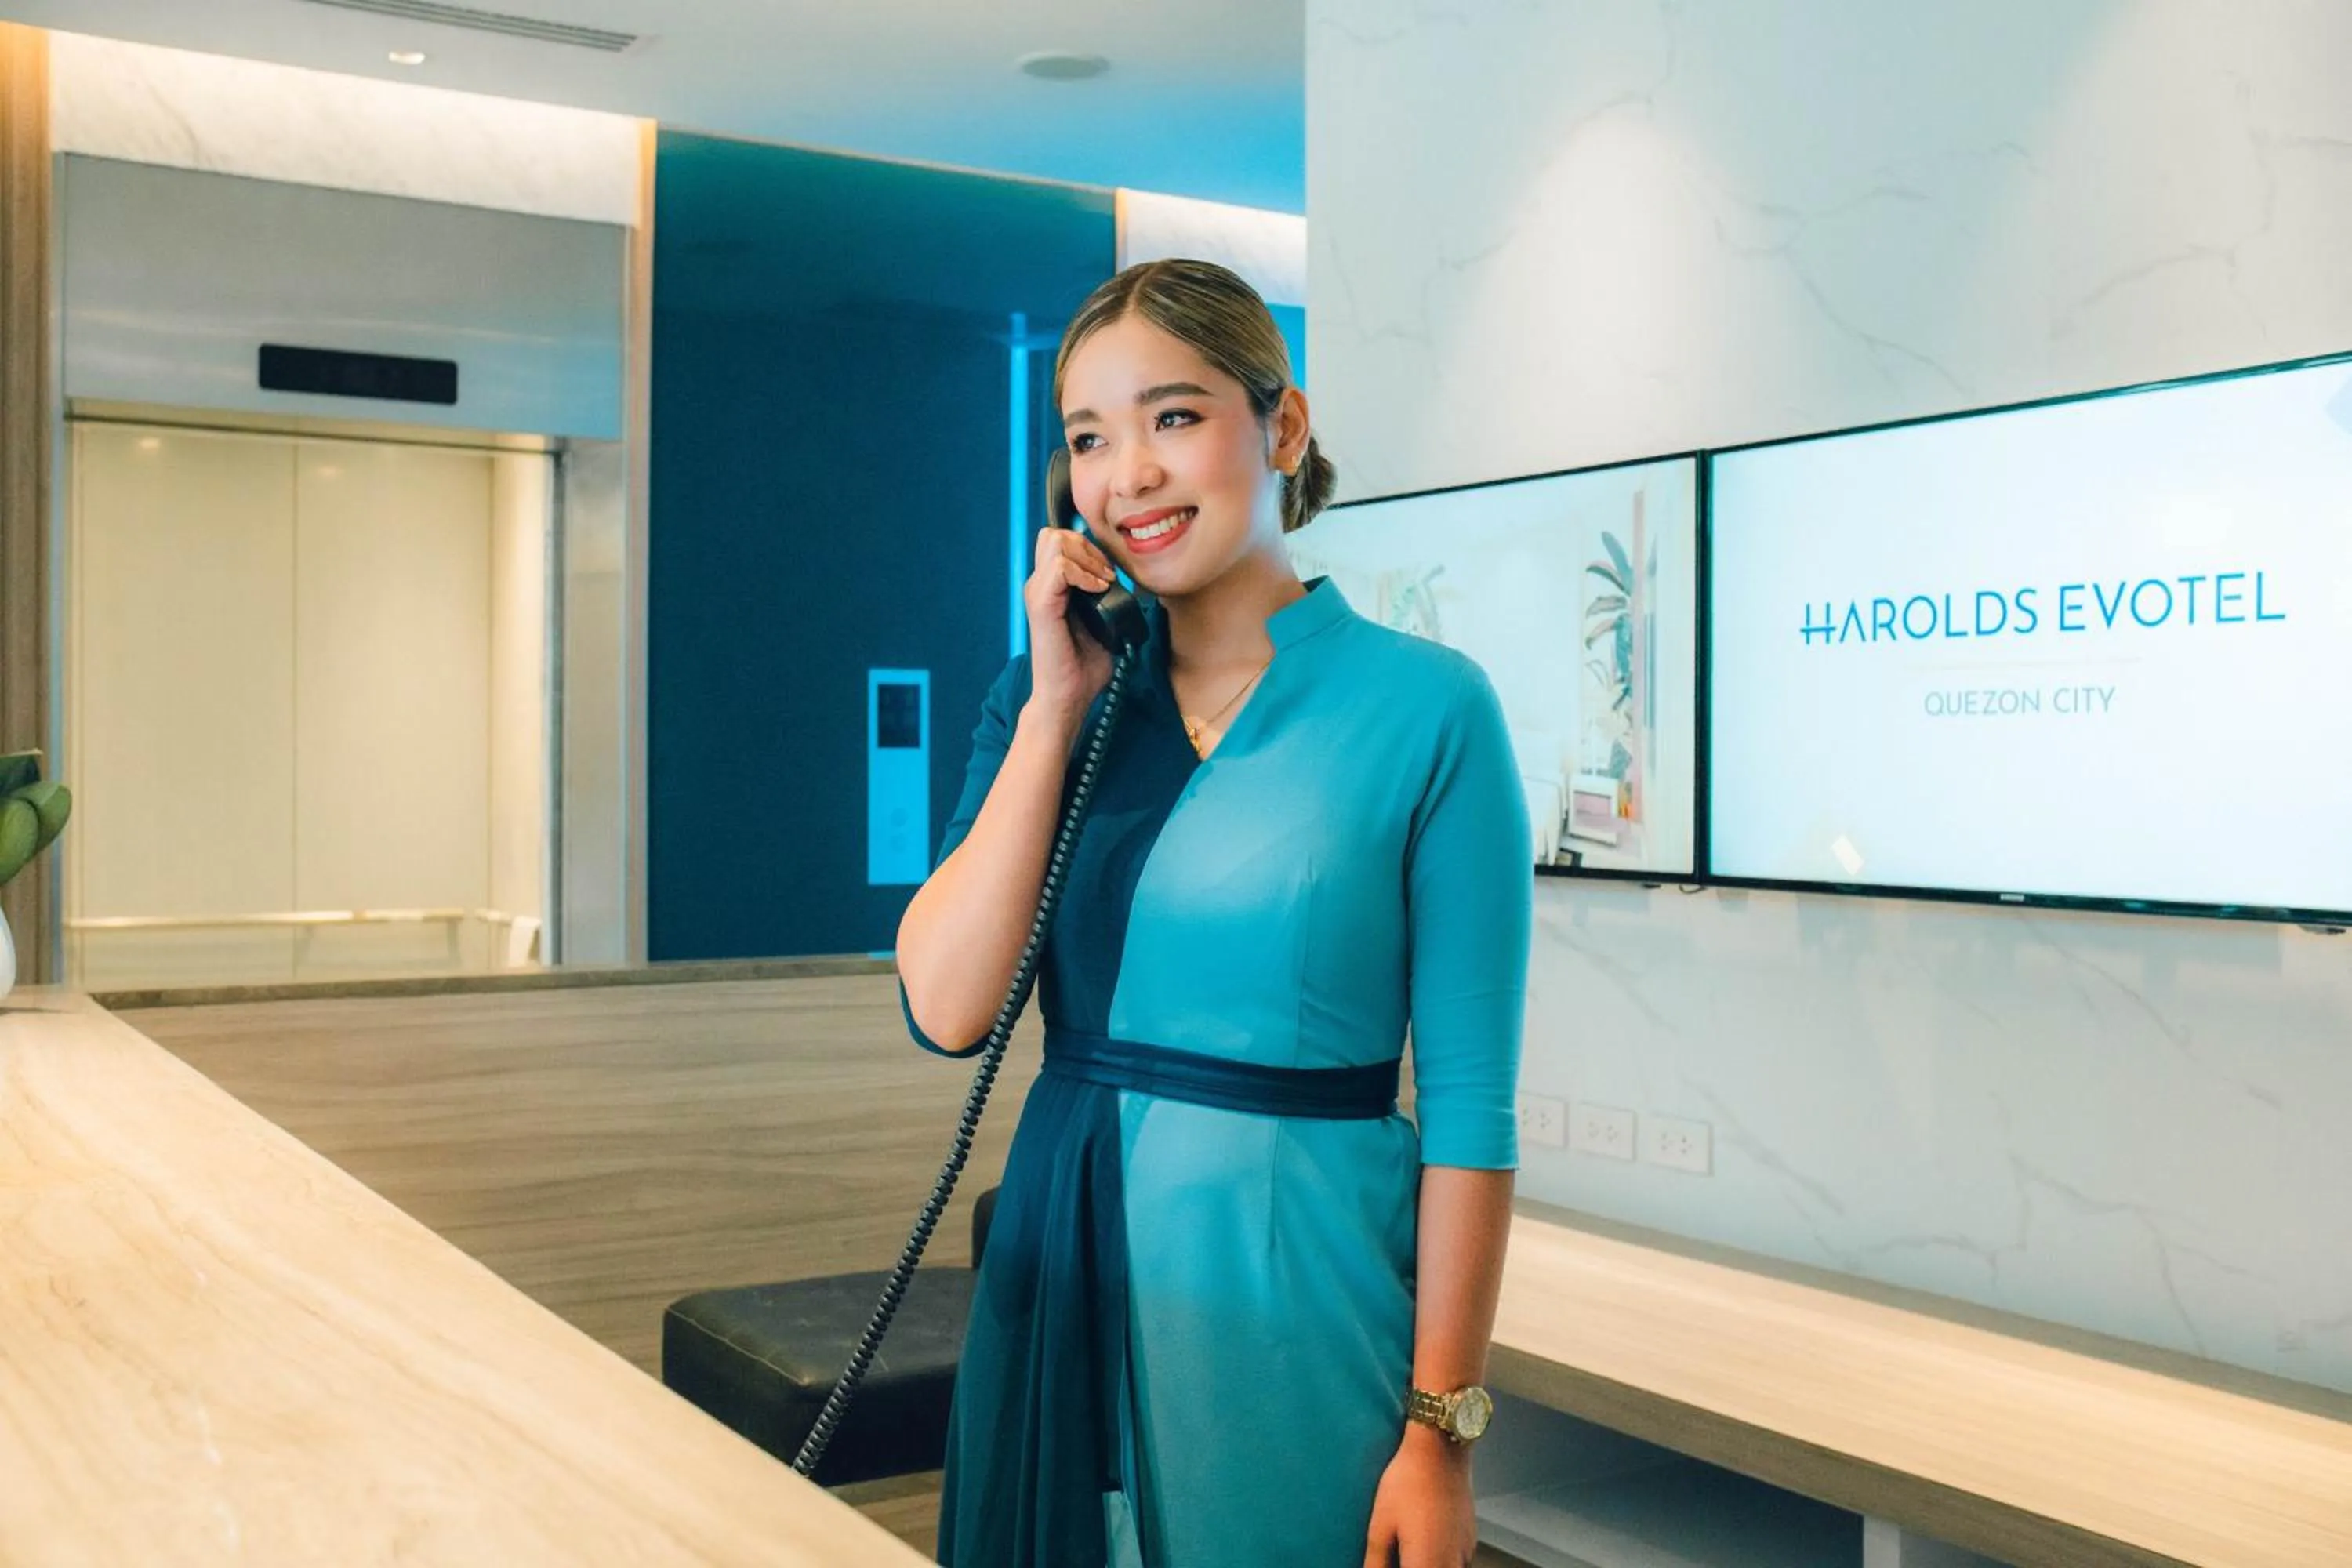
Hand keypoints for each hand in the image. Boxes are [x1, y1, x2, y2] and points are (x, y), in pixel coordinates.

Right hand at [1022, 524, 1118, 728]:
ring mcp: (1037, 593)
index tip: (1108, 575)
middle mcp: (1039, 586)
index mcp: (1050, 587)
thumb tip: (1122, 579)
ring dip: (1086, 559)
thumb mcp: (1101, 621)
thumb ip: (1104, 596)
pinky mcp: (1041, 606)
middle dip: (1087, 547)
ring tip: (1102, 584)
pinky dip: (1084, 574)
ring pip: (1055, 542)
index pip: (1060, 540)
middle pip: (1055, 534)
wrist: (1068, 696)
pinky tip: (1098, 592)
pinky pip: (1060, 568)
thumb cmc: (1084, 665)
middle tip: (1105, 577)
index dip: (1087, 547)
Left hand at [1362, 1425, 1478, 1567]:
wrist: (1442, 1448)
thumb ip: (1376, 1561)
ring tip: (1409, 1553)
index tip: (1387, 1564)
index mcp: (1426, 1563)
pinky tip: (1427, 1547)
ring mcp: (1465, 1551)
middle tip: (1397, 1557)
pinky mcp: (1471, 1538)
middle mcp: (1452, 1563)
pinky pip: (1458, 1563)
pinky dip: (1442, 1562)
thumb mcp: (1380, 1524)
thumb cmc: (1408, 1482)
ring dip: (1429, 1566)